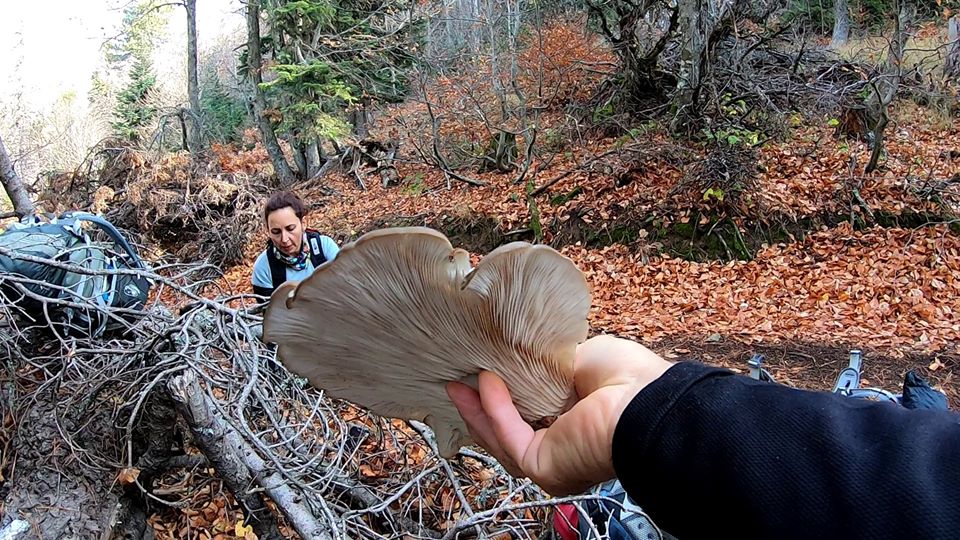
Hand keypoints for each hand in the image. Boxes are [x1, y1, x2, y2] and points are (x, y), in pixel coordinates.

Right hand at [446, 334, 672, 495]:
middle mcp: (565, 446)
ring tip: (456, 383)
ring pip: (502, 438)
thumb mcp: (581, 358)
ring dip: (478, 410)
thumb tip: (527, 354)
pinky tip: (485, 382)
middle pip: (510, 430)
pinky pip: (511, 436)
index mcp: (578, 422)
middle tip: (459, 380)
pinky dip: (494, 410)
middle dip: (482, 406)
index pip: (533, 413)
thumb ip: (551, 363)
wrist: (644, 403)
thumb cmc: (627, 377)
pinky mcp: (542, 466)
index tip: (484, 370)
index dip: (506, 394)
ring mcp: (552, 460)